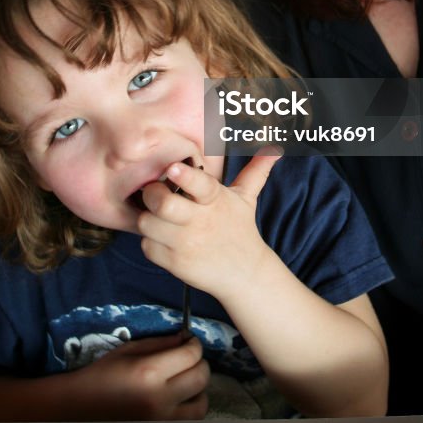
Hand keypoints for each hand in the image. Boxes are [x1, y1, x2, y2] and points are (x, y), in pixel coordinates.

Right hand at [68, 332, 208, 419]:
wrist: (79, 410)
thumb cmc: (103, 375)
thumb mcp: (129, 350)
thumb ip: (161, 344)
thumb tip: (187, 339)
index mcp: (150, 372)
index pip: (191, 354)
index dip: (194, 345)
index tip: (190, 342)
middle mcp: (160, 399)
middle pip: (201, 377)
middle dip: (199, 363)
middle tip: (189, 360)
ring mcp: (162, 422)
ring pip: (201, 404)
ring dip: (198, 391)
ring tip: (185, 383)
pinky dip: (190, 410)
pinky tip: (179, 402)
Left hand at [138, 149, 281, 299]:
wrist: (244, 274)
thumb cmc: (239, 229)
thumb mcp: (246, 198)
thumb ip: (255, 170)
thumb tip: (275, 148)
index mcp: (216, 199)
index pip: (200, 185)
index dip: (185, 176)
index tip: (173, 168)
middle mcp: (200, 221)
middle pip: (164, 204)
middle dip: (152, 194)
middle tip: (153, 191)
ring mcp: (186, 244)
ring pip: (148, 224)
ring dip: (147, 218)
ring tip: (156, 215)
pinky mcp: (174, 263)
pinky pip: (147, 246)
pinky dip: (149, 241)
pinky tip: (161, 237)